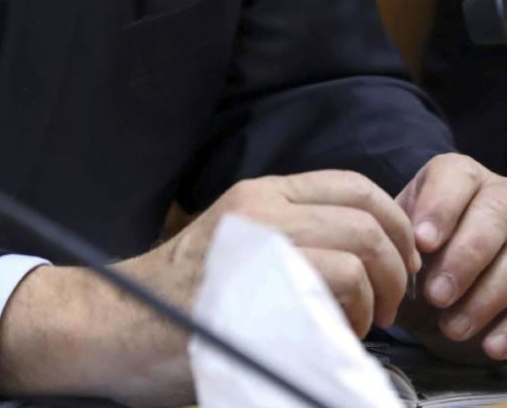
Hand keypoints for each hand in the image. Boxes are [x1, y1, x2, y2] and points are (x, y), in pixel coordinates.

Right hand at [0, 169, 420, 407]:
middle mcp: (263, 205)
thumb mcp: (241, 245)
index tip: (399, 264)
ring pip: (360, 247)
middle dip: (397, 264)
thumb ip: (294, 238)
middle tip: (390, 304)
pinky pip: (339, 281)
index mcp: (262, 193)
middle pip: (366, 215)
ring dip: (379, 294)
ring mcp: (262, 239)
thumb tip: (366, 257)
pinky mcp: (262, 278)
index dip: (393, 225)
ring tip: (361, 323)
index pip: (354, 185)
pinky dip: (356, 314)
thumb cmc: (181, 302)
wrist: (120, 323)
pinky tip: (335, 334)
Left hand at [397, 152, 506, 360]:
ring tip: (452, 328)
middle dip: (464, 258)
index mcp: (460, 176)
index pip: (454, 177)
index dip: (440, 209)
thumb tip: (396, 255)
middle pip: (493, 217)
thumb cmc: (424, 250)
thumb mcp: (407, 233)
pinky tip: (490, 346)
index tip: (422, 243)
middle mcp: (499, 195)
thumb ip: (400, 236)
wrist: (451, 277)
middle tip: (435, 295)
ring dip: (485, 298)